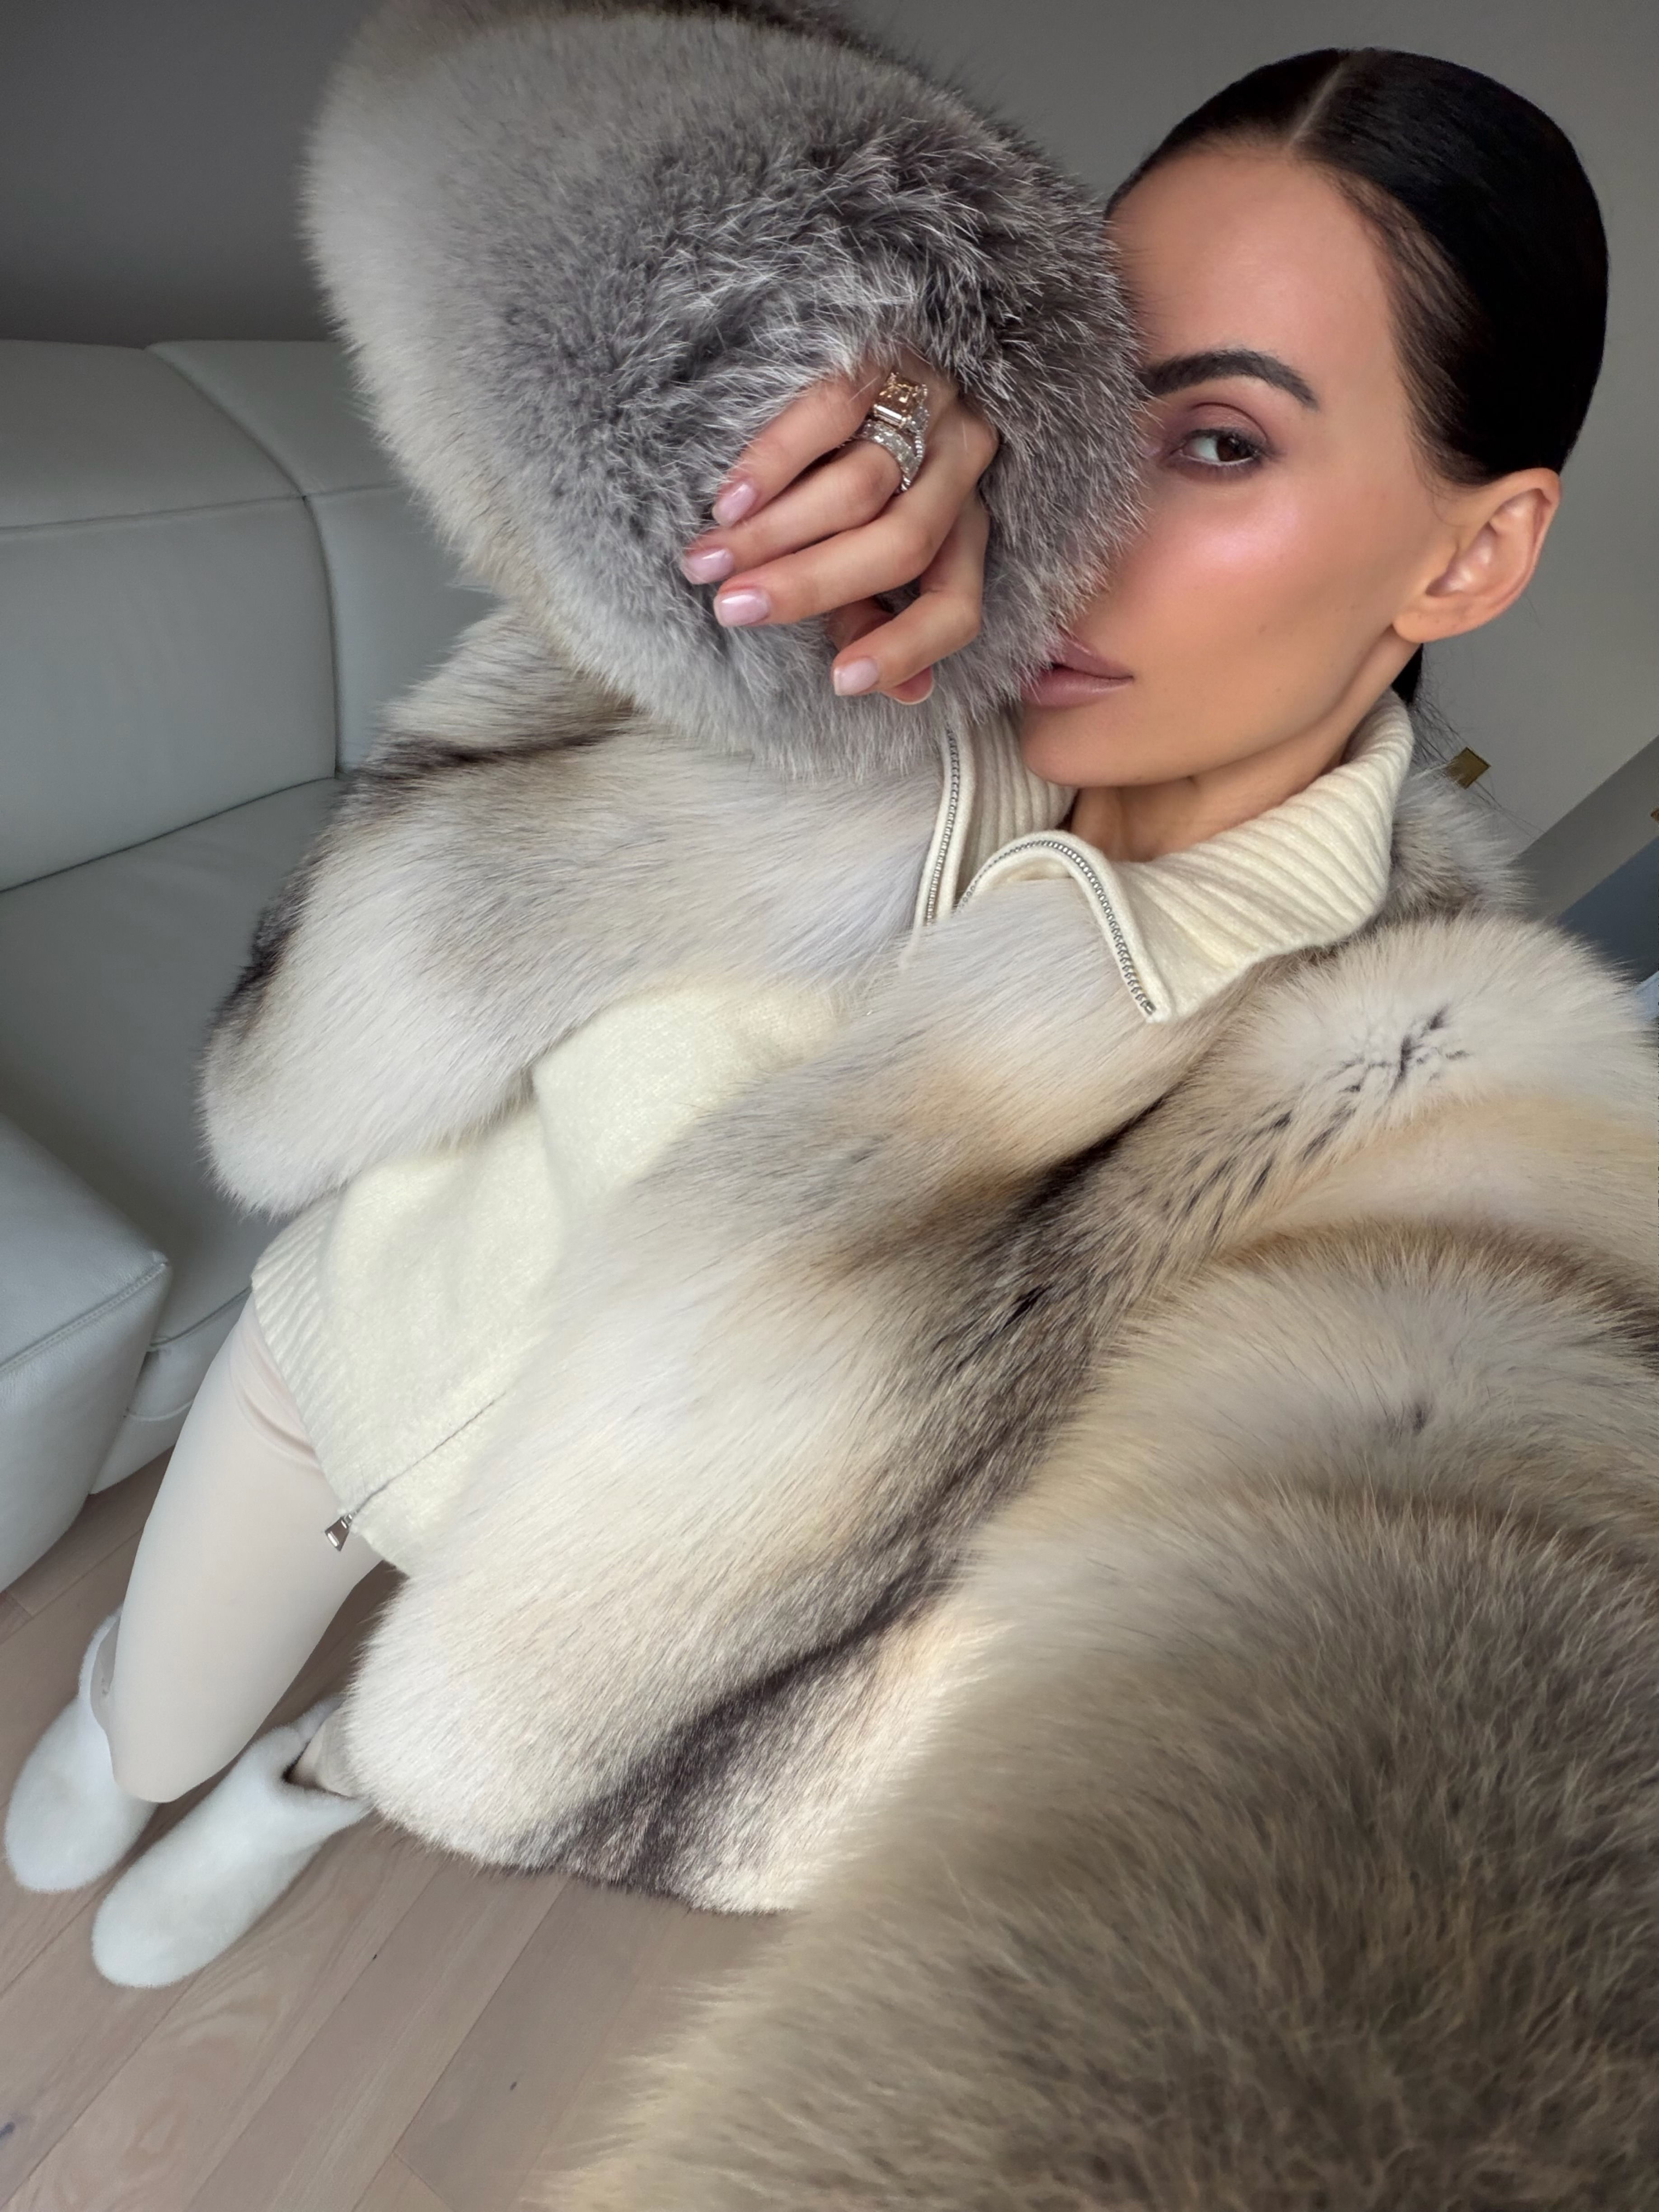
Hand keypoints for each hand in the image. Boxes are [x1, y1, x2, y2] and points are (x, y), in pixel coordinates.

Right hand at [680, 350, 998, 704]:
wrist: (867, 345)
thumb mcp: (876, 551)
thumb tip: (910, 696)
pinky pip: (829, 415)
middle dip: (809, 586)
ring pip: (857, 488)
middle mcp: (962, 469)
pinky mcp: (882, 357)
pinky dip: (774, 464)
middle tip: (732, 609)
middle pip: (898, 547)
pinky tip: (728, 502)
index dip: (905, 649)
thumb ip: (878, 617)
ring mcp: (928, 407)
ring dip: (773, 534)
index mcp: (970, 527)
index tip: (840, 682)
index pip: (957, 604)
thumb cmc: (859, 473)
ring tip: (707, 561)